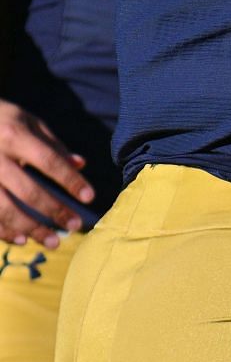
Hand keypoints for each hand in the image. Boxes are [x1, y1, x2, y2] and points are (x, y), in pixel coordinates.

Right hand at [0, 101, 91, 245]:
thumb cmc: (1, 119)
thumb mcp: (27, 122)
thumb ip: (53, 144)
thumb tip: (81, 164)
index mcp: (14, 135)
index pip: (49, 161)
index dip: (70, 181)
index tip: (89, 198)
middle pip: (28, 190)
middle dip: (54, 210)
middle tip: (76, 226)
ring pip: (4, 209)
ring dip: (30, 228)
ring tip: (53, 242)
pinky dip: (3, 230)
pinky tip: (22, 239)